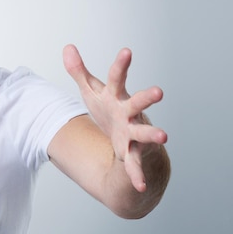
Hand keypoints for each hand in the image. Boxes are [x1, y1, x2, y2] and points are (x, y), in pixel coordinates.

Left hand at [62, 44, 167, 191]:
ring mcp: (133, 133)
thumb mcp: (92, 91)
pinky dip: (136, 175)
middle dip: (147, 98)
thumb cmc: (109, 111)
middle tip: (158, 92)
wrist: (125, 140)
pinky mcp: (132, 153)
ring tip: (164, 136)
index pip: (117, 78)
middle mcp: (129, 113)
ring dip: (153, 135)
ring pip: (143, 133)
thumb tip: (67, 47)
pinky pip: (134, 165)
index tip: (127, 51)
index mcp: (117, 97)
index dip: (121, 65)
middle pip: (138, 103)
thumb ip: (79, 71)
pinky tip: (140, 186)